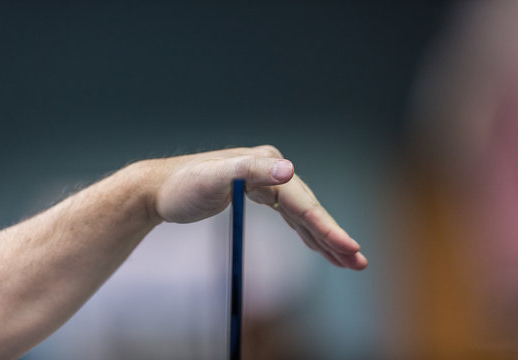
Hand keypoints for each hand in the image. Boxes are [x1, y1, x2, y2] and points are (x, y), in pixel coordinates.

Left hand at [145, 145, 366, 269]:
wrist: (158, 189)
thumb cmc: (181, 186)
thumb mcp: (212, 178)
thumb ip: (249, 171)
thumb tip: (289, 170)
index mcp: (266, 164)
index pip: (302, 201)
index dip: (327, 227)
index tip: (349, 249)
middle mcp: (270, 170)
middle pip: (309, 209)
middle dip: (333, 237)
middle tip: (359, 263)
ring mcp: (265, 182)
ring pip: (302, 215)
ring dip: (324, 238)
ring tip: (347, 260)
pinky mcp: (257, 194)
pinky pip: (288, 217)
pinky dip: (304, 233)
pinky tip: (316, 245)